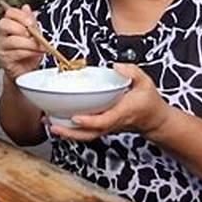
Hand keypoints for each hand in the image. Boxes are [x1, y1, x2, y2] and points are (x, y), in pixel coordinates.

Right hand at [0, 4, 44, 79]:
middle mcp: (0, 34)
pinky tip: (36, 53)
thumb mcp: (33, 33)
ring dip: (29, 43)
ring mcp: (0, 47)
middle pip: (5, 24)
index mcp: (7, 24)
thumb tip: (27, 8)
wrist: (26, 70)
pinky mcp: (4, 59)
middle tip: (34, 34)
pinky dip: (30, 52)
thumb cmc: (28, 51)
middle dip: (22, 28)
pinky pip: (17, 53)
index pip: (9, 12)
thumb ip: (30, 21)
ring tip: (39, 46)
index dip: (21, 15)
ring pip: (13, 40)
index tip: (32, 22)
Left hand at [49, 64, 172, 141]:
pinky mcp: (102, 128)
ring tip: (47, 122)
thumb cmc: (149, 101)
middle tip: (52, 125)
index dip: (89, 121)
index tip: (75, 117)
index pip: (104, 121)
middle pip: (89, 134)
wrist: (154, 119)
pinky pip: (85, 132)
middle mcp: (112, 123)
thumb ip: (132, 72)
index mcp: (122, 113)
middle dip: (69, 132)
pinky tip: (56, 121)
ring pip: (85, 136)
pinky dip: (70, 129)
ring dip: (66, 132)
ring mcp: (106, 128)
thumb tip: (116, 66)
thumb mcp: (146, 82)